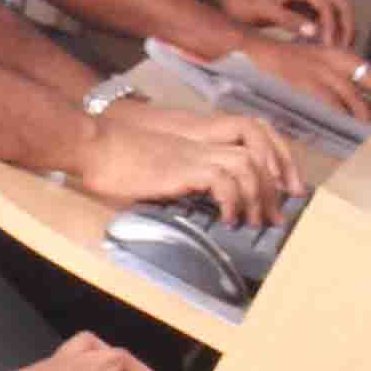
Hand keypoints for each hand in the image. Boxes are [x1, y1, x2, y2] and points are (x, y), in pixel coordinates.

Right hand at [66, 97, 293, 224]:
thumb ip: (176, 184)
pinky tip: (228, 220)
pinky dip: (233, 201)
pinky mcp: (184, 168)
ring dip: (257, 197)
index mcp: (199, 147)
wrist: (96, 147)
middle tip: (274, 219)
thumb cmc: (116, 163)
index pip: (250, 148)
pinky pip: (223, 180)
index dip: (271, 169)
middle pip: (258, 157)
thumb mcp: (155, 173)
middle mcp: (203, 148)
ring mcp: (194, 156)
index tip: (275, 199)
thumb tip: (188, 209)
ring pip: (248, 166)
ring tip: (254, 223)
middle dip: (273, 190)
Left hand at [208, 0, 354, 54]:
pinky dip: (327, 33)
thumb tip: (314, 31)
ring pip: (334, 13)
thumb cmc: (241, 1)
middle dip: (346, 27)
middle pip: (341, 5)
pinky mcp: (301, 8)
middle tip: (345, 51)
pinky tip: (322, 50)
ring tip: (337, 54)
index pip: (328, 6)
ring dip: (339, 31)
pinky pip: (322, 20)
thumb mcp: (264, 10)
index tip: (329, 48)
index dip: (332, 27)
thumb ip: (289, 20)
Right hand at [226, 26, 370, 124]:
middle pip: (370, 79)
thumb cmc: (281, 63)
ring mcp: (320, 69)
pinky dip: (340, 116)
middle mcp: (333, 58)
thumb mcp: (312, 64)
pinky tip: (346, 127)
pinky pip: (331, 102)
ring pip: (353, 95)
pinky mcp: (306, 81)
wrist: (254, 51)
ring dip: (365, 115)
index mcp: (337, 54)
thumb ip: (332, 81)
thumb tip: (351, 106)